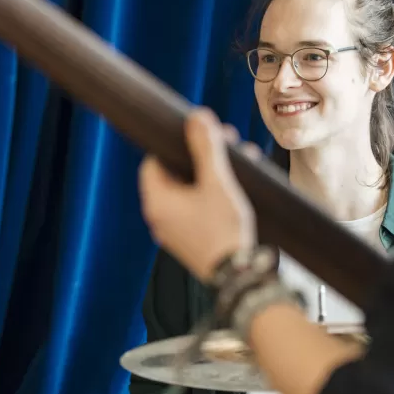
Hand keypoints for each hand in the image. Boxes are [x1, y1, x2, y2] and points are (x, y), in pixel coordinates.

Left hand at [139, 109, 256, 280]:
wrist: (239, 276)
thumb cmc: (223, 229)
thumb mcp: (217, 182)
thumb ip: (206, 147)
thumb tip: (198, 117)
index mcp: (157, 202)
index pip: (152, 162)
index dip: (173, 144)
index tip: (196, 135)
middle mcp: (160, 218)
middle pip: (174, 175)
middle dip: (201, 156)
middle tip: (226, 142)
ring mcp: (175, 232)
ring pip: (190, 191)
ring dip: (213, 173)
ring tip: (240, 161)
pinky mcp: (191, 241)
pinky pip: (197, 209)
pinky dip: (213, 194)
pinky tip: (239, 186)